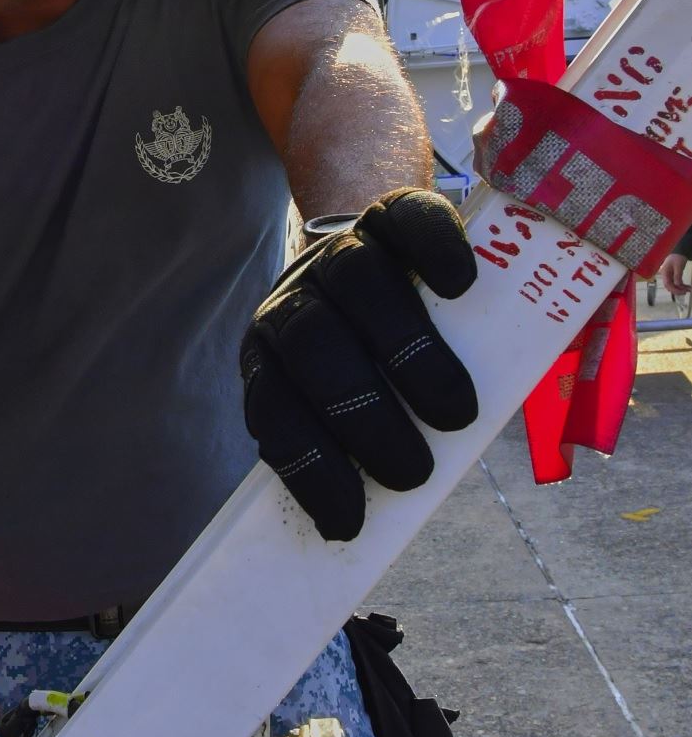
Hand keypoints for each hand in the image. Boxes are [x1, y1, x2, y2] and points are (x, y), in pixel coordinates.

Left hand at [241, 188, 478, 541]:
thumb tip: (387, 521)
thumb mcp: (364, 402)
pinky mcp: (391, 212)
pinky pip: (404, 219)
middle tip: (414, 471)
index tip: (349, 523)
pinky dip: (434, 250)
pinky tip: (462, 286)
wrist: (383, 254)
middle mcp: (297, 300)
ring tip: (455, 413)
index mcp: (273, 357)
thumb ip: (367, 441)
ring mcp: (341, 251)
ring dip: (405, 352)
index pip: (273, 408)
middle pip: (313, 346)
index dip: (306, 468)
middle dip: (360, 417)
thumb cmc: (380, 357)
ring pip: (356, 284)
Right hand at [660, 252, 689, 297]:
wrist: (679, 252)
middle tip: (686, 292)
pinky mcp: (673, 276)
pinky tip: (687, 287)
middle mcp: (666, 276)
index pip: (667, 284)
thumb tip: (678, 285)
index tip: (682, 292)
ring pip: (674, 285)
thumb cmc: (677, 257)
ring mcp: (669, 276)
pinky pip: (677, 283)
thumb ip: (677, 276)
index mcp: (665, 273)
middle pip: (670, 286)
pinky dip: (682, 285)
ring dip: (681, 288)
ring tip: (689, 289)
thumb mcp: (678, 266)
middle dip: (677, 290)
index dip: (674, 290)